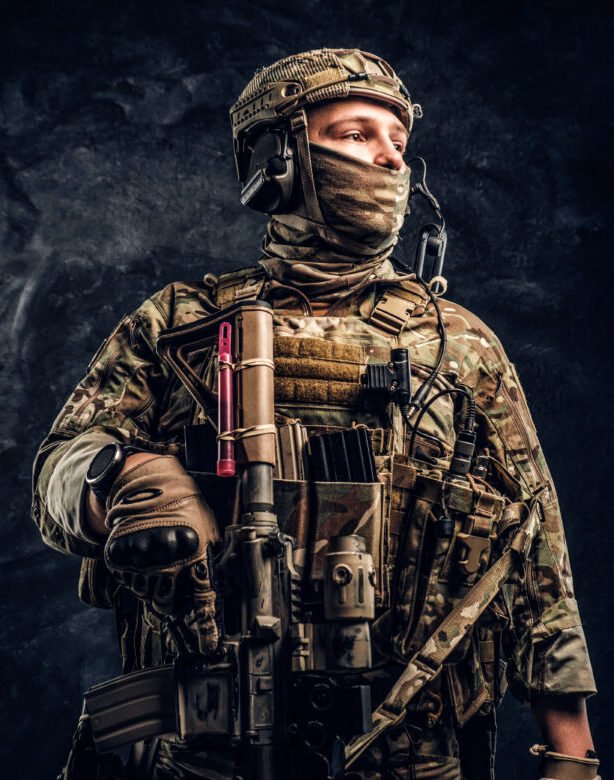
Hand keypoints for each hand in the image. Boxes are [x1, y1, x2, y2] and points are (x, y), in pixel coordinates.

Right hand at [103, 455, 221, 653]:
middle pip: (171, 606)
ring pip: (149, 598)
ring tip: (161, 567)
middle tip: (178, 593)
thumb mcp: (208, 529)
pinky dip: (139, 579)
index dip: (205, 628)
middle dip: (177, 605)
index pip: (202, 601)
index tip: (208, 645)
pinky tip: (147, 561)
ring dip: (157, 591)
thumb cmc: (184, 507)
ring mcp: (141, 561)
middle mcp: (166, 561)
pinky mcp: (121, 559)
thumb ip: (211, 560)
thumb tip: (217, 590)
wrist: (148, 486)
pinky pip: (131, 584)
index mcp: (194, 554)